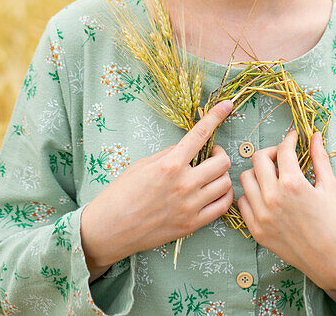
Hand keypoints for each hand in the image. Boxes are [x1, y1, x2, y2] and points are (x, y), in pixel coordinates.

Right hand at [79, 99, 234, 273]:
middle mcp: (184, 184)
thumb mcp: (141, 165)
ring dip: (221, 175)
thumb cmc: (120, 194)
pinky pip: (222, 207)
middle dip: (219, 153)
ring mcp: (190, 206)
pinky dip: (224, 196)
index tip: (226, 105)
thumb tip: (188, 148)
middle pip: (222, 161)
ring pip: (226, 183)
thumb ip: (169, 154)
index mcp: (169, 165)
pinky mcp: (192, 225)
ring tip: (210, 175)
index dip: (216, 116)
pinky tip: (214, 192)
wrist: (108, 230)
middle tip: (209, 154)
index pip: (200, 134)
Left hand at [237, 129, 335, 294]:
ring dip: (258, 173)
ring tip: (274, 176)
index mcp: (293, 184)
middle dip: (271, 153)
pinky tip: (266, 195)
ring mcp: (261, 215)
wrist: (333, 261)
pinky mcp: (256, 231)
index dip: (289, 139)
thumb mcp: (330, 187)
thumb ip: (320, 159)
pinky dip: (251, 195)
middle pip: (258, 159)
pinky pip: (243, 203)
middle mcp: (272, 198)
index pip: (283, 150)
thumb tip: (316, 135)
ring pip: (246, 179)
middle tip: (283, 157)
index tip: (294, 137)